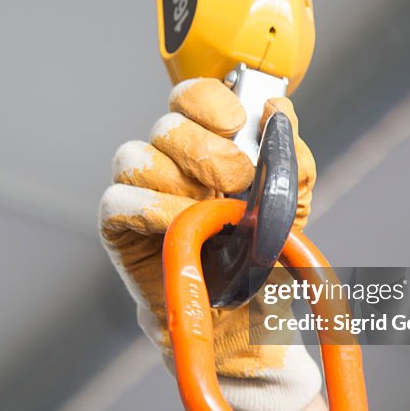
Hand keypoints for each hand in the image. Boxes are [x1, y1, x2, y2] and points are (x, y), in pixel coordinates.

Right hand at [99, 78, 322, 410]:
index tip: (237, 124)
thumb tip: (278, 108)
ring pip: (137, 157)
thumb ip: (289, 153)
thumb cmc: (261, 253)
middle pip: (167, 125)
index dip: (210, 102)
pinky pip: (119, 199)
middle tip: (238, 182)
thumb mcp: (292, 200)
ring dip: (181, 182)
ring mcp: (138, 192)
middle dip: (208, 151)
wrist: (245, 316)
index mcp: (206, 142)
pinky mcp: (117, 227)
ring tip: (212, 213)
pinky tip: (179, 223)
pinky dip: (151, 208)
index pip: (190, 94)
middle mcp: (167, 160)